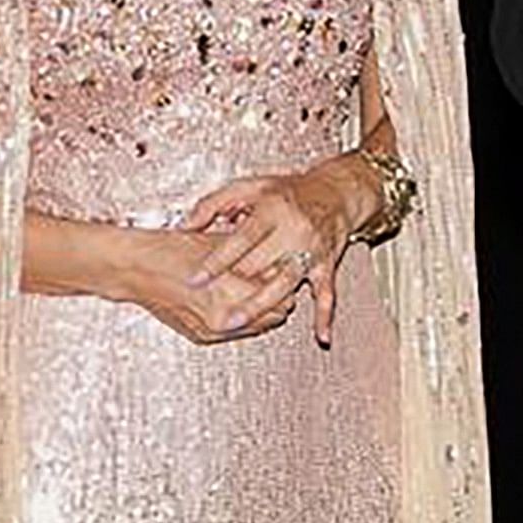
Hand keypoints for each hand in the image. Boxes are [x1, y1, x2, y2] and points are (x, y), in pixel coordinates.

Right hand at [110, 224, 305, 344]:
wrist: (134, 267)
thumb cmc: (171, 249)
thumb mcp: (225, 246)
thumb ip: (256, 259)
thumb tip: (281, 265)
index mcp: (232, 291)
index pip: (282, 293)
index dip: (286, 279)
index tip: (287, 268)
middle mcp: (224, 317)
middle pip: (277, 313)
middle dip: (278, 296)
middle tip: (274, 278)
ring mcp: (213, 331)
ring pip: (259, 325)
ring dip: (261, 309)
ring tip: (252, 288)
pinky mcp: (202, 337)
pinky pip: (237, 331)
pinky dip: (241, 317)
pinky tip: (234, 299)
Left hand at [178, 162, 364, 344]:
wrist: (335, 193)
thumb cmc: (287, 192)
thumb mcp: (249, 187)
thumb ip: (214, 203)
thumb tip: (187, 225)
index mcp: (273, 210)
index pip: (241, 239)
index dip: (217, 261)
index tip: (196, 279)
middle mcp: (295, 230)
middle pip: (261, 265)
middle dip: (234, 286)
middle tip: (208, 304)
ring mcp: (313, 250)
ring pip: (286, 283)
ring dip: (261, 305)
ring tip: (236, 321)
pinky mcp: (327, 264)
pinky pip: (328, 293)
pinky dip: (325, 315)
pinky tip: (321, 335)